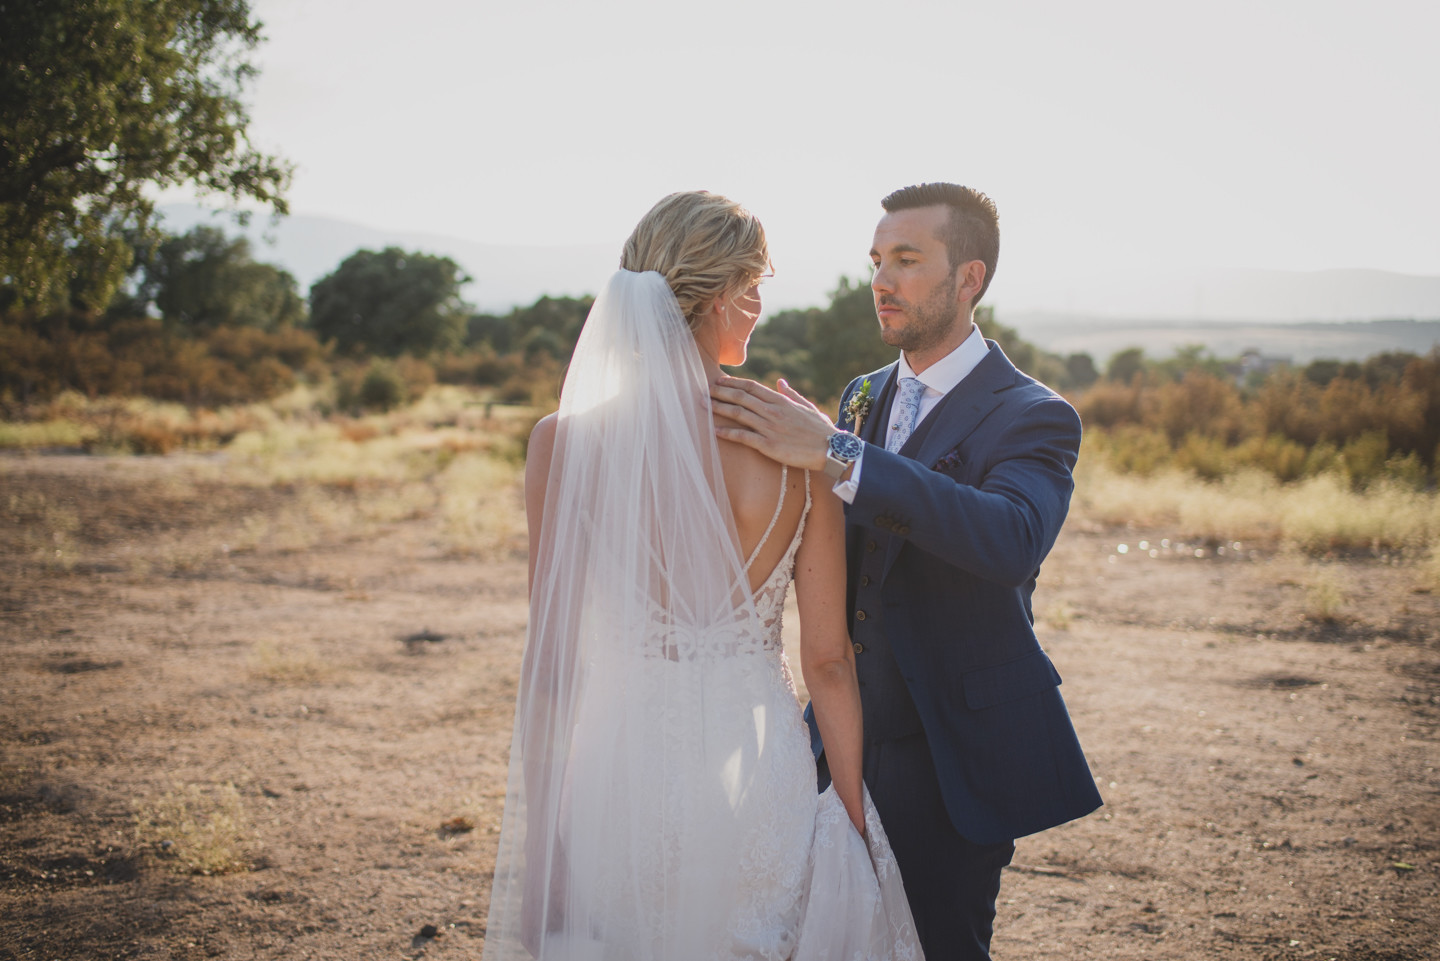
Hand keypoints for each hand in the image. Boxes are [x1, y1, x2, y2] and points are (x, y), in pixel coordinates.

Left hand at [710, 376, 836, 470]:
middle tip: (704, 390)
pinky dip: (727, 433)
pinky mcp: (769, 446)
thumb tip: (780, 381)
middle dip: (720, 392)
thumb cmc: (821, 430)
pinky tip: (714, 431)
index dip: (733, 383)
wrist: (832, 450)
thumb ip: (791, 394)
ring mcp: (770, 428)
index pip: (752, 387)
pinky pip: (743, 437)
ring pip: (739, 414)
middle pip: (741, 397)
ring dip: (719, 408)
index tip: (720, 381)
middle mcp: (773, 412)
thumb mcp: (807, 407)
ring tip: (704, 405)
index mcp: (781, 401)